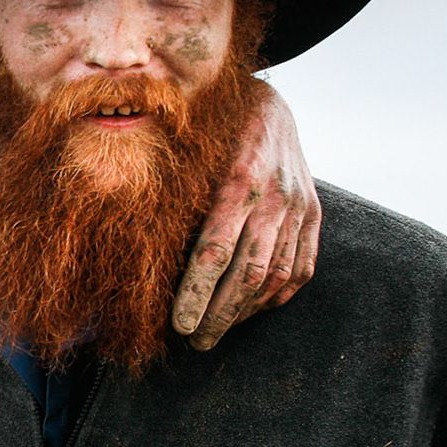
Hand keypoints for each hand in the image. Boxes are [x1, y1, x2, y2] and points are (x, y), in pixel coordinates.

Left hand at [172, 85, 319, 348]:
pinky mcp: (314, 214)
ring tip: (217, 331)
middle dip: (219, 315)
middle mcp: (274, 197)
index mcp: (237, 180)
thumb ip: (176, 195)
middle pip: (247, 273)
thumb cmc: (214, 131)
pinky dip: (276, 296)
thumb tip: (132, 243)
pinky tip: (252, 310)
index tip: (178, 325)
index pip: (215, 251)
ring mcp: (299, 207)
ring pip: (274, 276)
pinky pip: (300, 268)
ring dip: (245, 312)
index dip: (196, 294)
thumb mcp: (191, 152)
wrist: (271, 106)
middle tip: (195, 340)